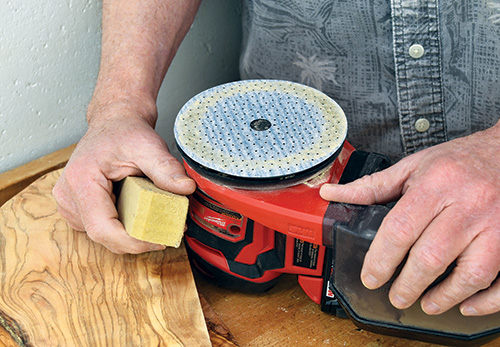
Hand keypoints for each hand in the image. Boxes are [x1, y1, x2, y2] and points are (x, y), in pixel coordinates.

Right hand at [53, 103, 195, 253]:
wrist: (114, 123)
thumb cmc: (125, 132)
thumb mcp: (149, 146)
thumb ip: (166, 168)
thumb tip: (186, 188)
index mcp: (81, 180)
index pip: (102, 228)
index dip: (132, 242)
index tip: (159, 240)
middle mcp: (68, 195)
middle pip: (103, 236)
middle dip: (137, 240)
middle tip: (167, 232)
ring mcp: (70, 204)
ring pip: (103, 236)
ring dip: (131, 234)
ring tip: (155, 220)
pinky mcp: (77, 208)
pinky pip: (102, 228)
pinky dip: (123, 228)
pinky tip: (140, 216)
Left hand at [320, 124, 499, 315]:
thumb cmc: (458, 161)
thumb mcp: (412, 167)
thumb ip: (372, 186)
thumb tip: (333, 193)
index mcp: (435, 185)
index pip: (400, 228)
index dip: (381, 259)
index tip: (371, 277)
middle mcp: (467, 205)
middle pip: (431, 256)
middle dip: (408, 284)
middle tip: (395, 295)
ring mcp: (495, 224)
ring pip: (470, 273)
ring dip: (444, 297)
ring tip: (425, 303)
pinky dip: (485, 300)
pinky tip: (466, 305)